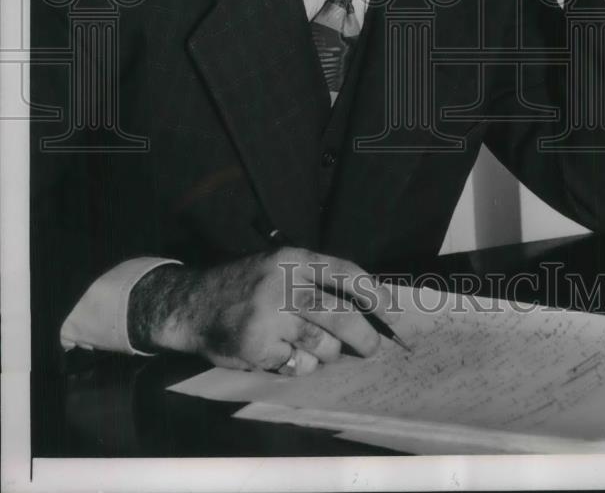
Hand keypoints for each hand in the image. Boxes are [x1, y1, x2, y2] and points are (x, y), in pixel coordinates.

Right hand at [127, 247, 395, 375]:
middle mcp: (283, 283)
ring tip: (317, 349)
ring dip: (327, 353)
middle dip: (365, 337)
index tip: (393, 311)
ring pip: (323, 345)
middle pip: (341, 315)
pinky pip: (297, 365)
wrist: (191, 303)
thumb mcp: (277, 266)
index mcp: (293, 258)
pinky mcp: (257, 346)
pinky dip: (298, 365)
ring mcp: (269, 315)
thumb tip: (366, 309)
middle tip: (373, 348)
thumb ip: (314, 280)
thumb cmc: (245, 286)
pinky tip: (284, 355)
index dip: (374, 293)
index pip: (345, 272)